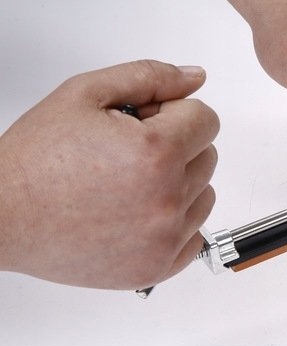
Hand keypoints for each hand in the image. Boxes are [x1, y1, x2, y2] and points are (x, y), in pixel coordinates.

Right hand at [0, 60, 218, 289]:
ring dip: (178, 183)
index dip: (172, 113)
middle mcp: (167, 198)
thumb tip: (196, 77)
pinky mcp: (157, 268)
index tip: (143, 123)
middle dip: (176, 146)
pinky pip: (194, 236)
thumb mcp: (86, 94)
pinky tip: (135, 213)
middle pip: (207, 154)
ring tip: (127, 183)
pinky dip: (174, 224)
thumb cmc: (34, 160)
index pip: (206, 118)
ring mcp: (164, 238)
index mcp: (156, 152)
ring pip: (204, 194)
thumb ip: (150, 77)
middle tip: (126, 153)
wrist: (1, 216)